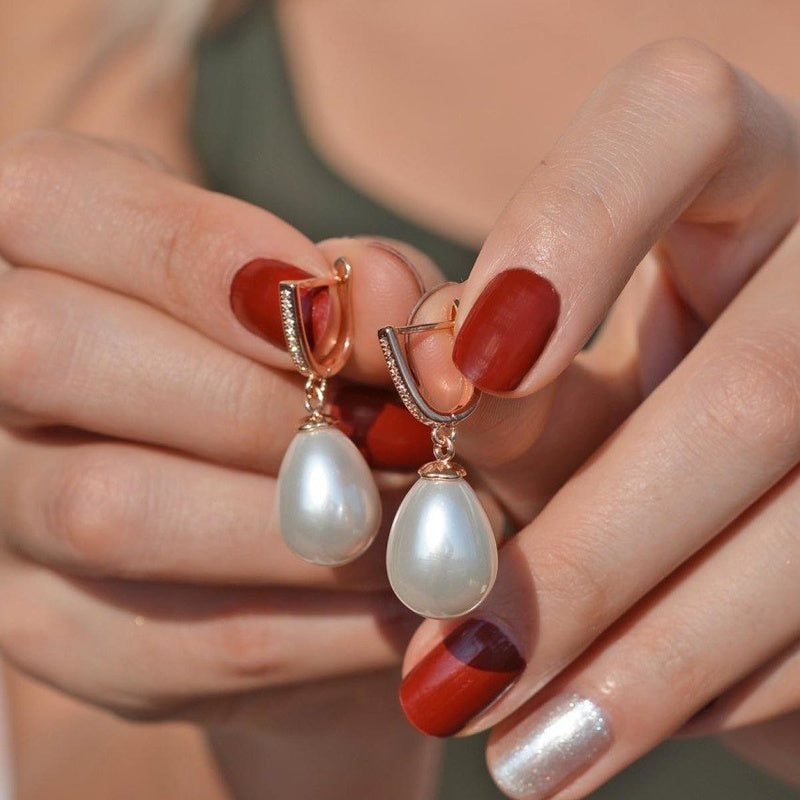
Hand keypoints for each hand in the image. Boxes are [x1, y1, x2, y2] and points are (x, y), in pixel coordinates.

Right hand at [0, 129, 439, 725]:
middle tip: (399, 435)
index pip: (56, 200)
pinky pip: (172, 640)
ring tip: (423, 520)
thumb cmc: (314, 372)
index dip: (202, 253)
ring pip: (110, 509)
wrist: (274, 511)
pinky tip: (399, 603)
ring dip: (302, 525)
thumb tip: (383, 300)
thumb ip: (366, 280)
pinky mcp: (53, 630)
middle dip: (257, 403)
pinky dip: (317, 629)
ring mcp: (4, 513)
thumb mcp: (342, 297)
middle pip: (53, 353)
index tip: (342, 314)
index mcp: (42, 244)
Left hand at [398, 39, 799, 797]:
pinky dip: (708, 694)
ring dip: (645, 667)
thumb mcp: (561, 397)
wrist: (751, 508)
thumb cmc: (630, 427)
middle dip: (591, 551)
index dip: (568, 225)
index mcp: (747, 181)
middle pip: (757, 384)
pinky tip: (605, 730)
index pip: (676, 117)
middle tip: (452, 664)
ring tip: (510, 751)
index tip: (457, 378)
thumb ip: (497, 396)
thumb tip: (393, 407)